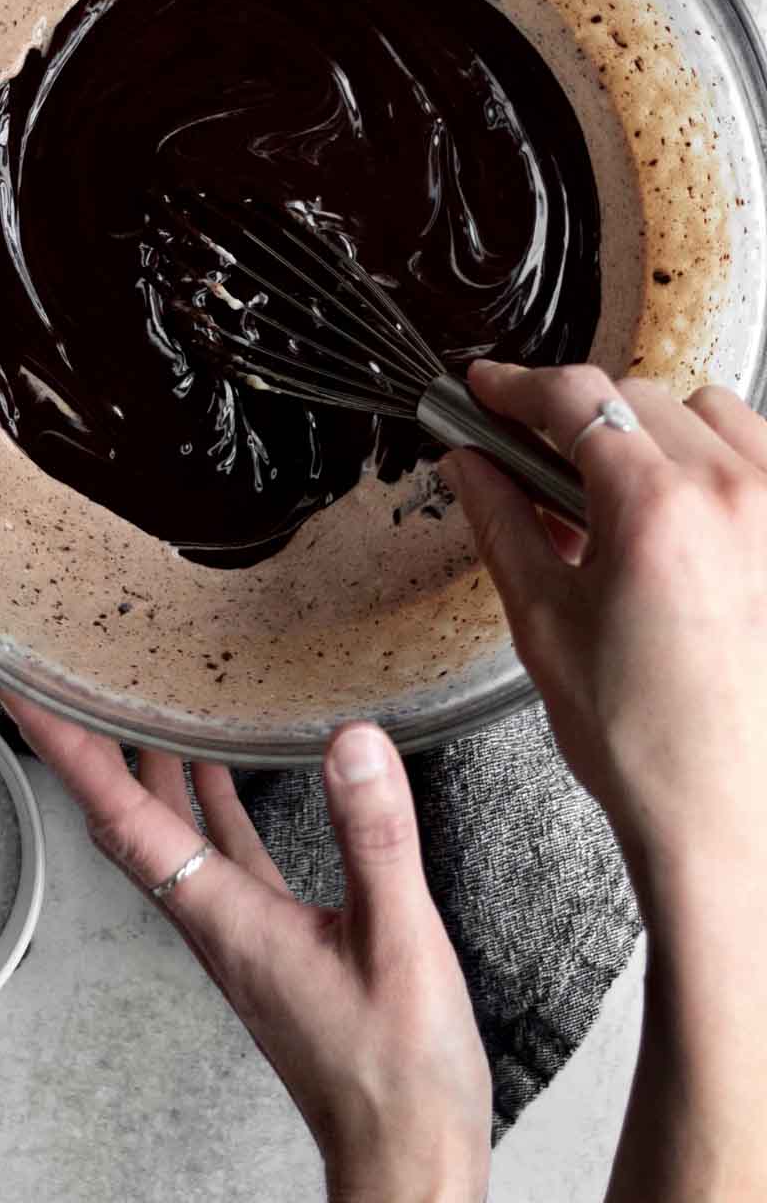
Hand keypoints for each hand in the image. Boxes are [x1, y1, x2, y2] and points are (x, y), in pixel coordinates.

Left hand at [0, 693, 490, 1202]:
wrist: (404, 1155)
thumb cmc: (397, 1072)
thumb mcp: (397, 940)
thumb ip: (373, 837)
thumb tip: (349, 743)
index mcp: (224, 919)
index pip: (123, 820)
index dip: (70, 754)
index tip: (27, 700)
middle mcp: (214, 923)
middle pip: (127, 822)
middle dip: (92, 751)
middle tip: (67, 686)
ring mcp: (238, 934)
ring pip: (168, 837)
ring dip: (146, 772)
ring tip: (138, 708)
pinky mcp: (271, 942)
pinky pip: (219, 856)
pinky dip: (206, 805)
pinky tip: (222, 776)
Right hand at [442, 362, 766, 893]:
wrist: (730, 820)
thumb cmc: (647, 743)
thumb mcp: (544, 621)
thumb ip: (501, 521)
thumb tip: (469, 462)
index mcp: (655, 509)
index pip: (574, 398)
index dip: (515, 386)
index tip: (488, 389)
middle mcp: (733, 494)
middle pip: (636, 396)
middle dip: (578, 421)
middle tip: (535, 465)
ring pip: (707, 413)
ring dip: (655, 434)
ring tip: (621, 501)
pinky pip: (759, 455)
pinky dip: (716, 465)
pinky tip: (684, 520)